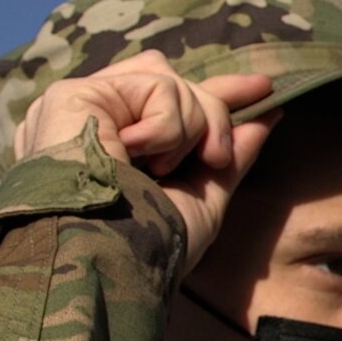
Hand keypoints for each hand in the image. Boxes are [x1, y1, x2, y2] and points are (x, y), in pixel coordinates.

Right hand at [15, 52, 277, 273]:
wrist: (108, 257)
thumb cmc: (149, 246)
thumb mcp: (202, 200)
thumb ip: (230, 156)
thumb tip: (269, 116)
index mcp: (113, 145)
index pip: (168, 100)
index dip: (217, 93)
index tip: (264, 88)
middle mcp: (92, 121)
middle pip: (173, 84)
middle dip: (214, 115)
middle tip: (215, 158)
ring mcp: (81, 106)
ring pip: (170, 83)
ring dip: (190, 129)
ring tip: (163, 169)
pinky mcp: (72, 94)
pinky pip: (154, 85)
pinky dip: (166, 126)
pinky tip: (133, 154)